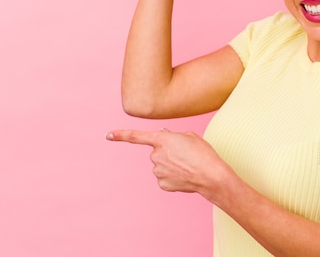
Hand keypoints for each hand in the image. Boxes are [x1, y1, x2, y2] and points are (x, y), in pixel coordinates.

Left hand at [106, 128, 228, 193]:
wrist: (211, 176)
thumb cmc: (203, 153)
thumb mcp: (190, 137)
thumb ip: (173, 136)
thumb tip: (163, 136)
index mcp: (161, 139)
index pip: (136, 136)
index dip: (121, 135)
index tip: (108, 135)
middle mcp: (155, 155)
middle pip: (156, 152)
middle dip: (167, 153)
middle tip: (185, 156)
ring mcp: (157, 171)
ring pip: (160, 166)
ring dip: (170, 165)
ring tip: (187, 166)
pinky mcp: (162, 184)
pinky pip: (164, 178)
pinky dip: (173, 177)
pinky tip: (184, 177)